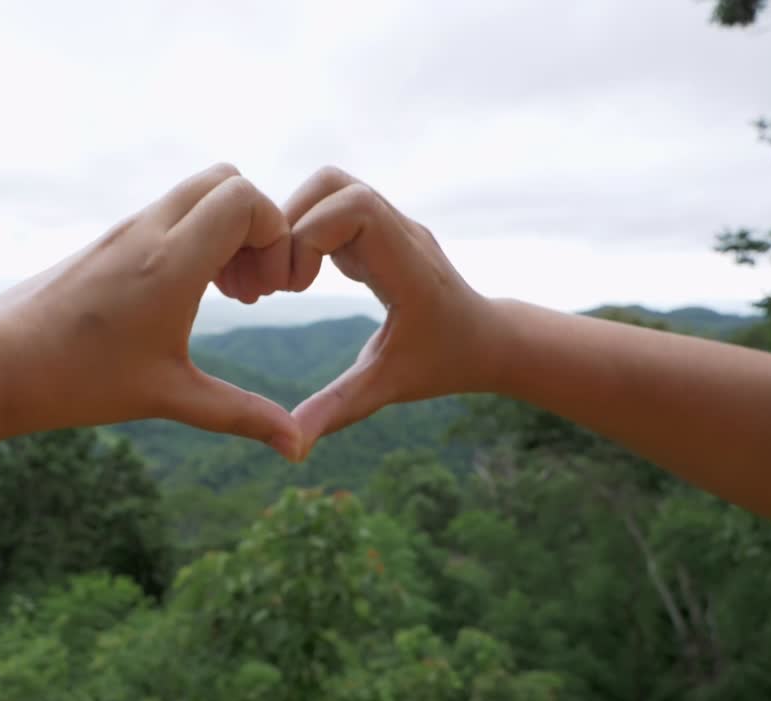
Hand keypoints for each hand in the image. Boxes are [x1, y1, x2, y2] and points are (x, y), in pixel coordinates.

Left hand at [0, 163, 302, 458]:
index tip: (268, 290)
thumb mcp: (167, 397)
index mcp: (170, 261)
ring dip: (224, 231)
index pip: (244, 197)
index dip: (274, 233)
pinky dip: (192, 238)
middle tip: (252, 287)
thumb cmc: (77, 381)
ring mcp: (123, 230)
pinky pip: (166, 213)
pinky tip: (186, 297)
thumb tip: (297, 448)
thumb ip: (241, 415)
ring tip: (225, 294)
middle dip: (256, 225)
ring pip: (194, 193)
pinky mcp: (106, 240)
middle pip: (226, 179)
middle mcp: (148, 231)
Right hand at [282, 166, 504, 458]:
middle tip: (282, 281)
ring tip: (288, 278)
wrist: (487, 340)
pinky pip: (331, 206)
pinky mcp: (377, 229)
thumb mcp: (388, 387)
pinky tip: (300, 278)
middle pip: (332, 183)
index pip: (353, 206)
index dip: (309, 234)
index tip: (297, 286)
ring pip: (329, 187)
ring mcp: (389, 224)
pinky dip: (304, 231)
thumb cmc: (444, 363)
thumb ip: (339, 408)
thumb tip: (290, 447)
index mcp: (406, 261)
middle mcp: (398, 231)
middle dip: (290, 223)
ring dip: (294, 223)